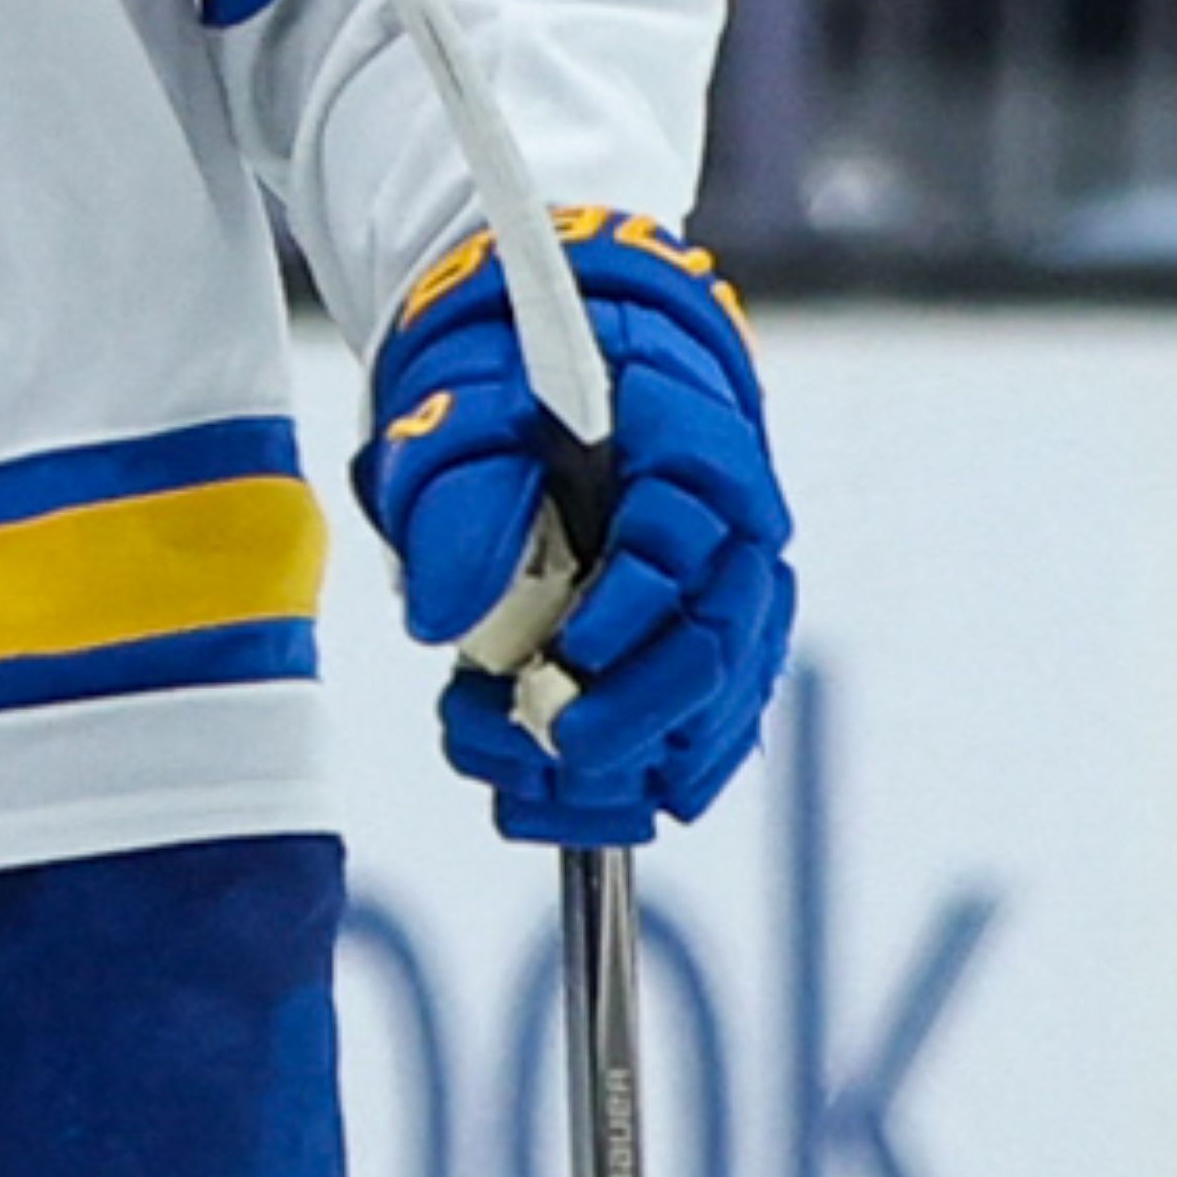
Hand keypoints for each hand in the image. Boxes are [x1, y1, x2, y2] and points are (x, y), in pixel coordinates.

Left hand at [357, 215, 793, 848]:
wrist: (541, 379)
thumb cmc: (507, 397)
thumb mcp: (459, 425)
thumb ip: (457, 510)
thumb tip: (443, 625)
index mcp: (681, 439)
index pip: (678, 533)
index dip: (627, 605)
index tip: (569, 653)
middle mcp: (732, 515)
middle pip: (720, 628)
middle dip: (642, 702)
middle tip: (567, 746)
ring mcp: (734, 576)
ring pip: (728, 683)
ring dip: (656, 747)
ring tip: (571, 787)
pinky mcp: (718, 627)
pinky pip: (724, 706)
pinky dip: (678, 758)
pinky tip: (626, 798)